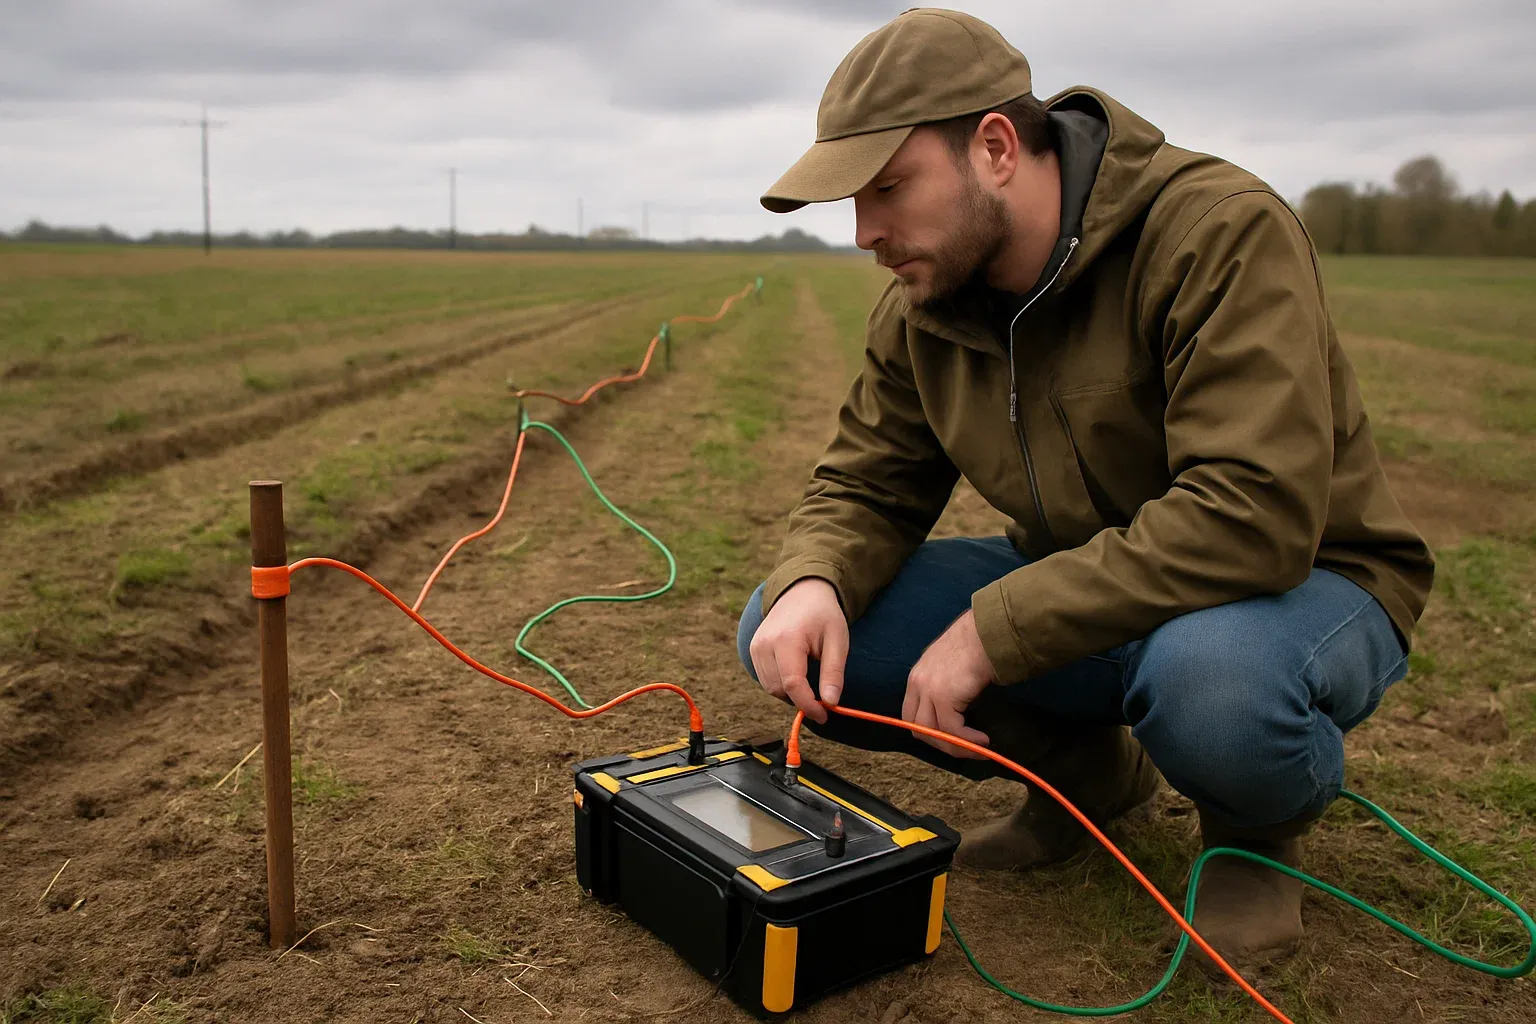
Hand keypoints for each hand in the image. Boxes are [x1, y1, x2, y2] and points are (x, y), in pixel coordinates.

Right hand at [747, 578, 848, 724]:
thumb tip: (831, 703)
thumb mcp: (838, 641)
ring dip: (790, 693)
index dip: (808, 705)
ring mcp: (755, 646)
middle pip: (779, 689)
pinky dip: (781, 684)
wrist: (803, 591)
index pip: (793, 684)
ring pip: (770, 687)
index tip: (824, 715)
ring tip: (811, 680)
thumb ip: (833, 673)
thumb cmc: (823, 615)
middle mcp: (765, 643)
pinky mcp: (753, 649)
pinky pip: (765, 678)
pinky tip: (796, 671)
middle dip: (801, 699)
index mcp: (787, 639)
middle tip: (822, 698)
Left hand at [901, 610, 993, 758]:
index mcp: (917, 677)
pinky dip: (968, 741)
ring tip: (978, 749)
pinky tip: (983, 740)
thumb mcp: (952, 666)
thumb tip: (958, 711)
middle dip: (942, 744)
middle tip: (966, 749)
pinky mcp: (944, 696)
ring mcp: (928, 689)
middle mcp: (917, 683)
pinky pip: (952, 731)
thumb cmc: (977, 645)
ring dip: (956, 747)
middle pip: (918, 728)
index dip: (929, 732)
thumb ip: (946, 687)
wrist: (988, 632)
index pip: (911, 715)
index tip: (951, 739)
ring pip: (934, 734)